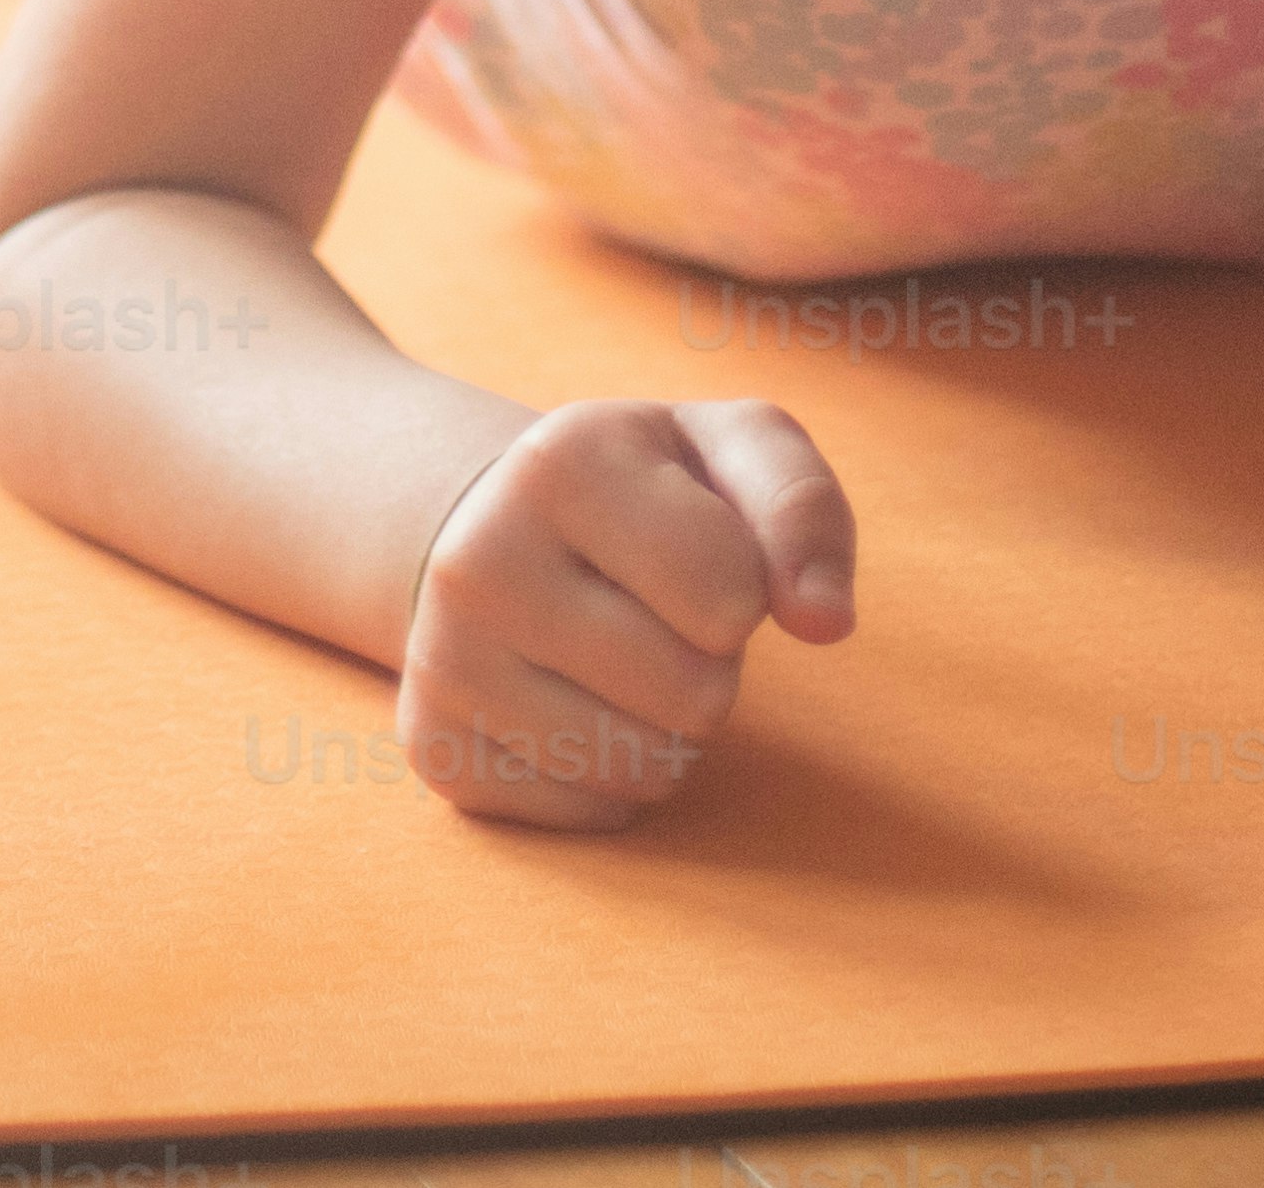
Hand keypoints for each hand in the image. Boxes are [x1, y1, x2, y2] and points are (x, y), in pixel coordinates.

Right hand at [394, 396, 859, 828]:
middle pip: (695, 695)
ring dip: (667, 729)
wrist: (497, 525)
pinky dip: (611, 777)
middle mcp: (477, 559)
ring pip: (645, 768)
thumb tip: (828, 622)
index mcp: (558, 460)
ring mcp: (443, 661)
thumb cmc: (649, 491)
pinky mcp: (435, 749)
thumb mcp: (732, 451)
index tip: (695, 550)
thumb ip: (804, 508)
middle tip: (656, 613)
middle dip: (707, 664)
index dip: (743, 588)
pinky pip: (593, 812)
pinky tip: (574, 703)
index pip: (731, 595)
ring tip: (620, 658)